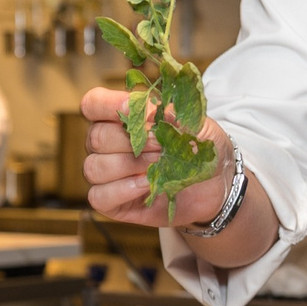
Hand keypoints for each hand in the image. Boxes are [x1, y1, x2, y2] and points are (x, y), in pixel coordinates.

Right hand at [77, 85, 232, 228]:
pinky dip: (122, 190)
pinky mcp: (110, 202)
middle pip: (96, 137)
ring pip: (94, 167)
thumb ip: (177, 116)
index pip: (94, 103)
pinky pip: (98, 196)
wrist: (212, 187)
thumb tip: (159, 111)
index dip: (108, 105)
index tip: (136, 111)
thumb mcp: (198, 127)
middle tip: (161, 146)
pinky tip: (147, 186)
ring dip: (128, 166)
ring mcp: (105, 174)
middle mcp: (105, 144)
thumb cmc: (197, 150)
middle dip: (130, 141)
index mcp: (118, 118)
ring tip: (157, 166)